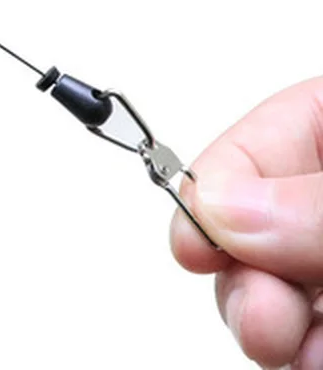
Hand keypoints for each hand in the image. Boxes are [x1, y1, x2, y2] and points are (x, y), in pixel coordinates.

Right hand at [172, 76, 322, 368]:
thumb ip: (313, 198)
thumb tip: (221, 210)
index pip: (244, 153)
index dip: (206, 198)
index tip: (192, 246)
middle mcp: (321, 196)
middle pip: (249, 234)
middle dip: (243, 280)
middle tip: (259, 319)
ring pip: (273, 289)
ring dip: (274, 329)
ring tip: (293, 349)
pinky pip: (309, 331)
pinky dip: (306, 352)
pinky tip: (313, 358)